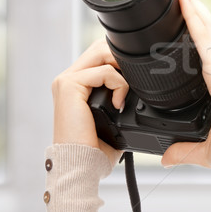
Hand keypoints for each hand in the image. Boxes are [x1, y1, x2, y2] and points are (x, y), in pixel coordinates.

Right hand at [51, 38, 128, 166]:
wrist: (82, 165)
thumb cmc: (97, 148)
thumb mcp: (113, 118)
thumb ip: (122, 98)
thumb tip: (144, 91)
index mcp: (77, 85)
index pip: (99, 54)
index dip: (121, 57)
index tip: (140, 74)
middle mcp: (68, 79)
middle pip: (100, 47)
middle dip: (123, 58)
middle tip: (137, 79)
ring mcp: (66, 81)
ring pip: (101, 52)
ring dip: (122, 69)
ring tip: (127, 92)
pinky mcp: (69, 86)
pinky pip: (103, 71)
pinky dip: (118, 85)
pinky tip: (119, 103)